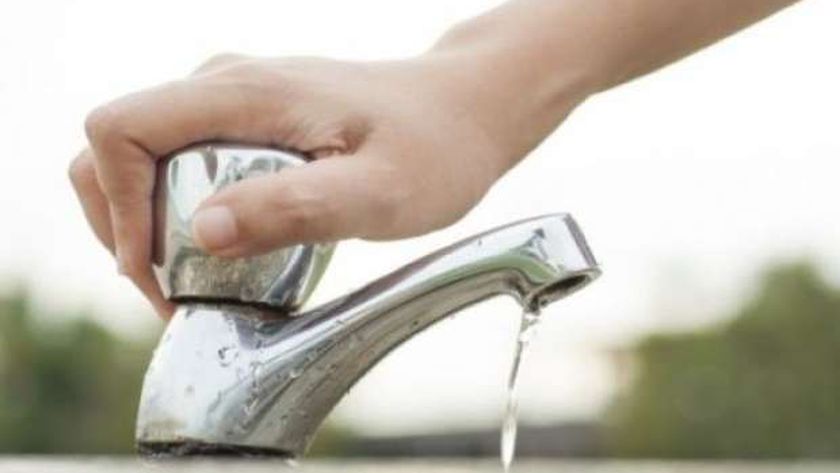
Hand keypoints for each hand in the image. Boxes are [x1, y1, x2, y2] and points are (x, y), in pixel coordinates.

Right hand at [69, 52, 584, 318]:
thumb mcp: (377, 191)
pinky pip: (180, 160)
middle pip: (115, 146)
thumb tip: (199, 232)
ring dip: (145, 223)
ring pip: (144, 156)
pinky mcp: (250, 118)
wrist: (467, 109)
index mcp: (244, 93)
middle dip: (121, 226)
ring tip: (191, 281)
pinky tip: (219, 249)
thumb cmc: (435, 148)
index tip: (156, 272)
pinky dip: (175, 209)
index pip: (119, 131)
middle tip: (170, 292)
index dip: (115, 207)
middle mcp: (225, 85)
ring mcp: (235, 98)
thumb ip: (294, 207)